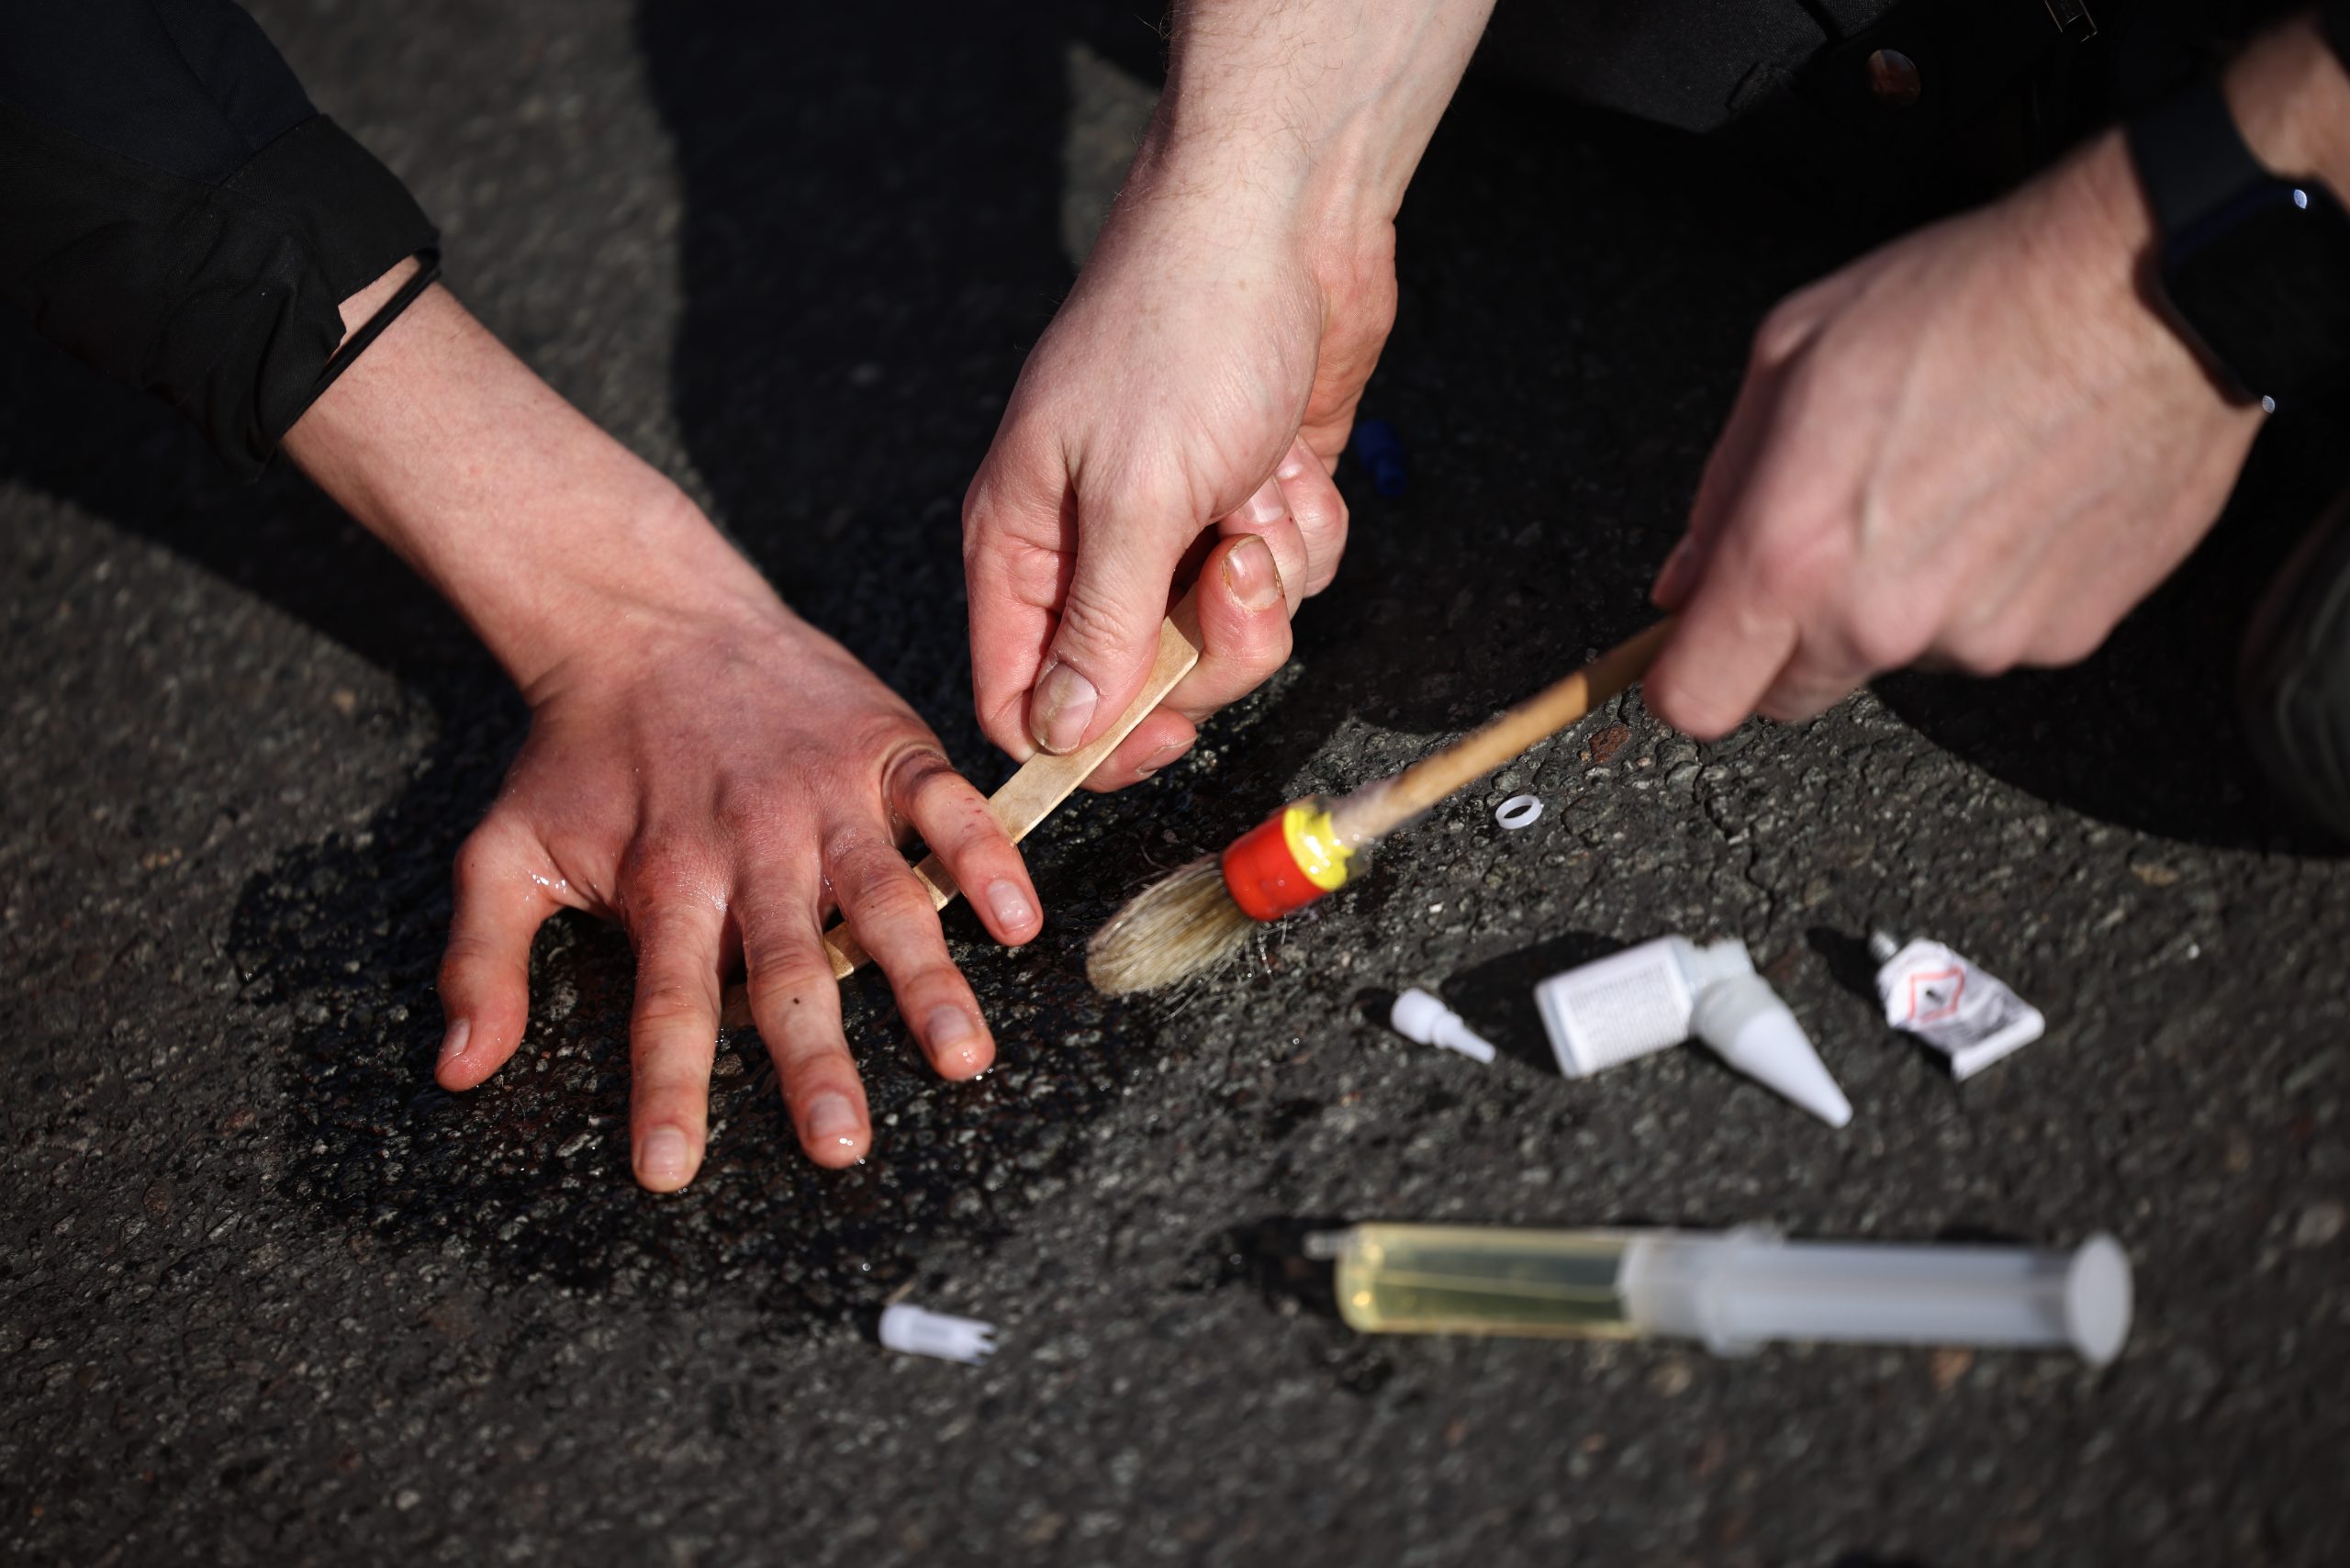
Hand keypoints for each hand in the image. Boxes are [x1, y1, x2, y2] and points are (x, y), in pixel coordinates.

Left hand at [284, 288, 1041, 1189]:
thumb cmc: (580, 750)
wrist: (644, 615)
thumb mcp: (504, 848)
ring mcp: (827, 795)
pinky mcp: (884, 747)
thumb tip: (457, 1070)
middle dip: (814, 1061)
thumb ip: (482, 959)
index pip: (667, 1003)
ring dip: (924, 981)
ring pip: (883, 898)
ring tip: (960, 1057)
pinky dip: (984, 859)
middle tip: (843, 1147)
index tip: (673, 1172)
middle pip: (786, 968)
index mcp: (663, 879)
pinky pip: (945, 806)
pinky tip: (1016, 921)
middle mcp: (750, 845)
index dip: (668, 1090)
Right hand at [962, 179, 1373, 786]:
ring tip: (1264, 487)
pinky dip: (1307, 530)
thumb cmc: (1184, 330)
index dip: (1090, 738)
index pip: (1025, 697)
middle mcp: (1093, 543)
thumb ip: (1100, 629)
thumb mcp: (1135, 498)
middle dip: (1215, 641)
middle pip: (1145, 681)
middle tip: (1239, 563)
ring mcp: (1178, 524)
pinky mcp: (1252, 500)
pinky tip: (1294, 463)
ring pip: (1229, 634)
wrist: (1287, 217)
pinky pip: (1289, 577)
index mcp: (1024, 541)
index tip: (1165, 731)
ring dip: (1271, 575)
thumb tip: (1059, 733)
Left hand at [1644, 127, 2264, 736]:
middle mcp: (1883, 618)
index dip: (1683, 675)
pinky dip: (1987, 587)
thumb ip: (1721, 489)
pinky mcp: (2064, 636)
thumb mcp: (1790, 353)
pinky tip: (2010, 498)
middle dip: (1785, 639)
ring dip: (1898, 598)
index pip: (1697, 701)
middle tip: (1826, 539)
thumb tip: (1687, 578)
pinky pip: (1989, 635)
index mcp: (1793, 555)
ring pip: (1896, 656)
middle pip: (1791, 696)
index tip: (1693, 646)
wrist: (2155, 292)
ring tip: (1944, 484)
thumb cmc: (1975, 300)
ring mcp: (1980, 638)